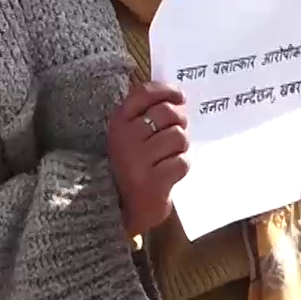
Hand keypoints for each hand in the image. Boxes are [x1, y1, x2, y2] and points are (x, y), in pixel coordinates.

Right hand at [106, 81, 188, 237]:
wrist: (119, 208)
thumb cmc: (130, 166)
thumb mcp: (129, 136)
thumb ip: (146, 114)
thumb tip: (178, 97)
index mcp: (118, 122)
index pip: (145, 93)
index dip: (167, 90)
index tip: (179, 96)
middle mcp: (125, 138)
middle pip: (168, 112)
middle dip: (180, 121)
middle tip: (177, 132)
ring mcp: (138, 161)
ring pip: (178, 137)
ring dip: (180, 147)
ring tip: (170, 156)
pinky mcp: (153, 183)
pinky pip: (182, 162)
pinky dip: (180, 166)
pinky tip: (169, 172)